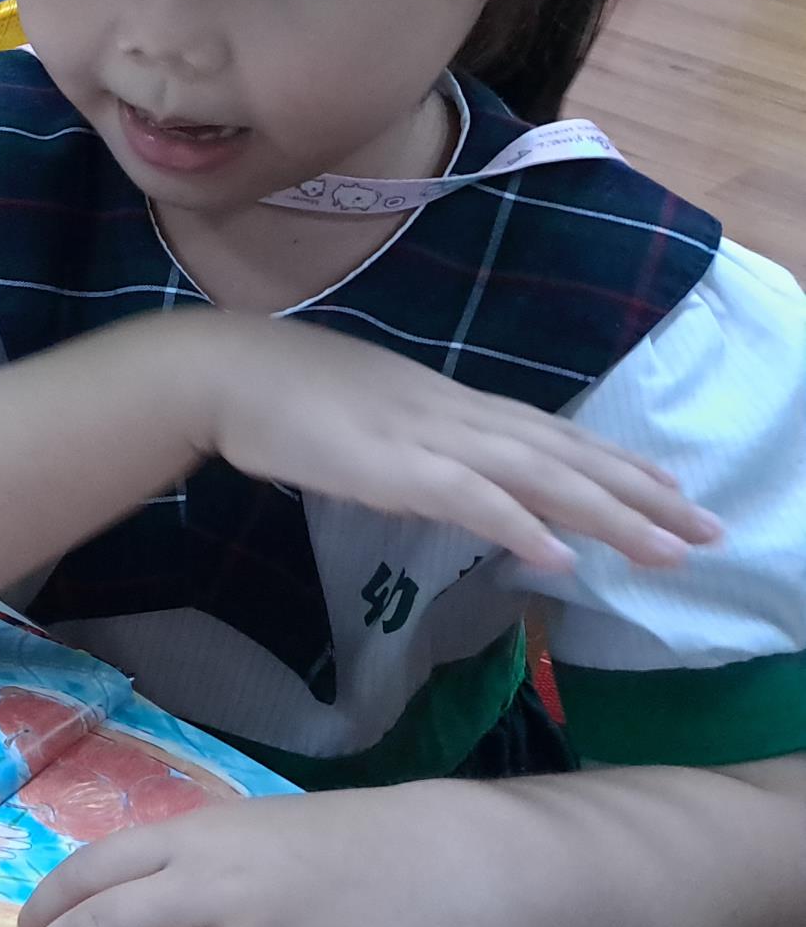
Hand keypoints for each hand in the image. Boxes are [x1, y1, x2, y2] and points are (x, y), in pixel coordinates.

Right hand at [179, 313, 718, 573]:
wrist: (218, 370)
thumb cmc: (275, 392)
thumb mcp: (363, 417)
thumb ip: (408, 445)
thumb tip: (439, 479)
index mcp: (445, 403)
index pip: (549, 433)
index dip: (614, 460)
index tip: (672, 487)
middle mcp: (452, 414)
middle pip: (564, 456)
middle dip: (641, 495)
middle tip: (708, 531)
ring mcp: (425, 437)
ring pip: (538, 476)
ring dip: (609, 514)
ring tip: (667, 550)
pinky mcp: (391, 466)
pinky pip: (469, 499)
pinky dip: (519, 525)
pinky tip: (560, 556)